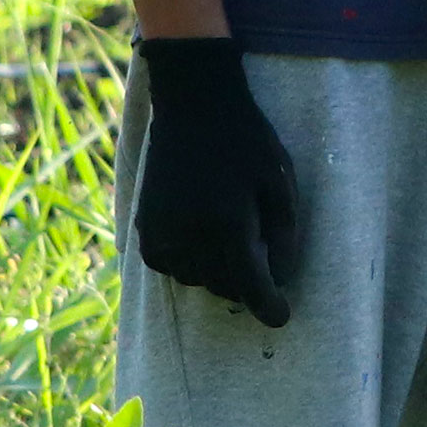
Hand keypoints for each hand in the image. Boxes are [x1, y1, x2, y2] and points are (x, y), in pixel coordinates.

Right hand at [132, 37, 303, 326]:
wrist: (194, 108)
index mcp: (227, 225)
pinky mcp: (143, 234)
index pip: (251, 287)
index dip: (270, 307)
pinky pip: (173, 268)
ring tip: (228, 224)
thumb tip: (278, 282)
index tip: (282, 317)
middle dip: (248, 278)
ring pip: (199, 281)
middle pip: (226, 288)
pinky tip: (202, 228)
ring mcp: (161, 237)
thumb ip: (283, 238)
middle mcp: (188, 237)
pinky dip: (192, 260)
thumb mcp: (280, 184)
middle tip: (259, 240)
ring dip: (219, 268)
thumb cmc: (247, 143)